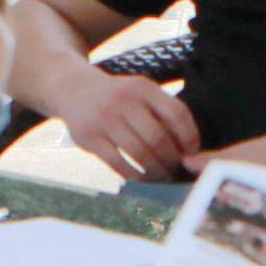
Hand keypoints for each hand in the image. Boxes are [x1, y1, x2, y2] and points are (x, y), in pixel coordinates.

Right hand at [67, 65, 201, 183]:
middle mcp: (124, 100)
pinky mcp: (89, 137)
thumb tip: (188, 148)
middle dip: (171, 159)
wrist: (74, 89)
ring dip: (155, 170)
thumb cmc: (117, 97)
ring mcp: (104, 118)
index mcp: (143, 87)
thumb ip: (161, 111)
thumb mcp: (139, 92)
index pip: (176, 113)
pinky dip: (133, 175)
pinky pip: (118, 163)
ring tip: (161, 175)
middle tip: (175, 169)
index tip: (191, 153)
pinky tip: (140, 177)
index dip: (189, 137)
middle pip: (158, 138)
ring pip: (139, 153)